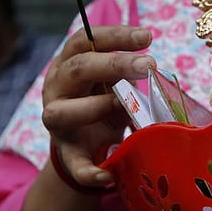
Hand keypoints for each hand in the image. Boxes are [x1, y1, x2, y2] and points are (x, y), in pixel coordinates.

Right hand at [41, 25, 155, 188]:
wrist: (84, 144)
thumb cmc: (102, 100)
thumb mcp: (112, 83)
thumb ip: (128, 73)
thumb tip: (155, 70)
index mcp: (68, 64)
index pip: (85, 40)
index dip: (115, 35)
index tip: (146, 36)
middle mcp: (57, 88)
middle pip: (78, 68)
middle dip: (115, 64)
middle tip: (148, 65)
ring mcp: (57, 121)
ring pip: (62, 112)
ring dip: (97, 107)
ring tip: (126, 109)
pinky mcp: (66, 153)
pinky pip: (73, 163)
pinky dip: (90, 171)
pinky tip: (109, 174)